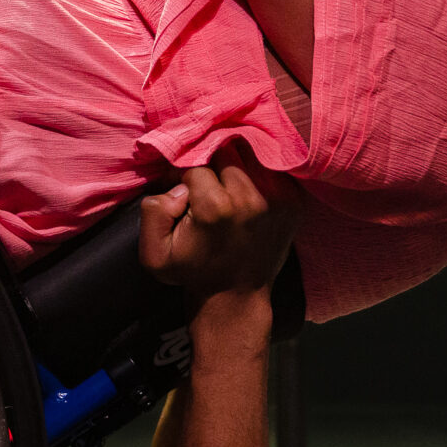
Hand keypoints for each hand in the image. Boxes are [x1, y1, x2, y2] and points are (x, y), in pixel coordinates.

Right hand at [139, 145, 300, 298]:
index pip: (195, 163)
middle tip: (207, 184)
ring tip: (226, 183)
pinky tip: (247, 188)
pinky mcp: (294, 201)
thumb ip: (153, 211)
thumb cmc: (192, 272)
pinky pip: (272, 167)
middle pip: (226, 150)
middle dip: (212, 161)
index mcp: (216, 207)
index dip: (184, 173)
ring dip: (235, 162)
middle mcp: (250, 199)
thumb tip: (180, 186)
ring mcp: (277, 198)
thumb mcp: (153, 253)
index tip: (184, 191)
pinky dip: (258, 170)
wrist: (236, 296)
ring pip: (250, 153)